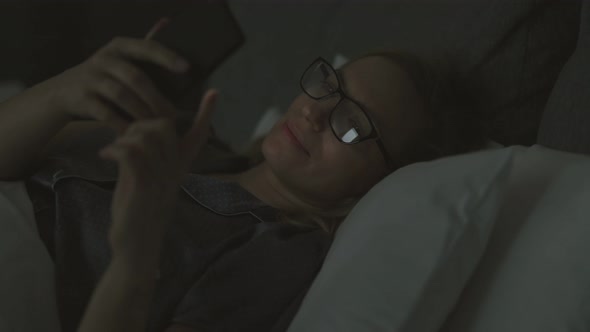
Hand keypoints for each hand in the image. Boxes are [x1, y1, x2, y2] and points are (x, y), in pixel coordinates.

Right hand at [44, 21, 188, 134]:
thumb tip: (167, 22)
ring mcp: (91, 78)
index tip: (186, 68)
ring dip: (142, 113)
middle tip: (172, 115)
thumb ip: (144, 45)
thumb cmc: (104, 76)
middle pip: (136, 77)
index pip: (146, 47)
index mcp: (119, 47)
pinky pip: (106, 113)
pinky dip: (122, 124)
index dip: (166, 57)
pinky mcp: (82, 98)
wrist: (63, 92)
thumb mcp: (121, 57)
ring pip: (121, 96)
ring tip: (156, 126)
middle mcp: (104, 59)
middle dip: (156, 98)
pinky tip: (134, 133)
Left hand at [98, 89, 217, 258]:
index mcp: (180, 168)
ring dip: (124, 136)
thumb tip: (138, 132)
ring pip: (146, 135)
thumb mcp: (151, 181)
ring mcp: (160, 177)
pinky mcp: (143, 185)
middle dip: (140, 123)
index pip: (198, 136)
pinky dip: (114, 149)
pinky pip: (130, 151)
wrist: (137, 245)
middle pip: (164, 125)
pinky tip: (104, 157)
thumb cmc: (140, 212)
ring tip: (113, 151)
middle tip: (124, 138)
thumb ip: (151, 157)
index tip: (214, 92)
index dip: (205, 114)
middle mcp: (175, 170)